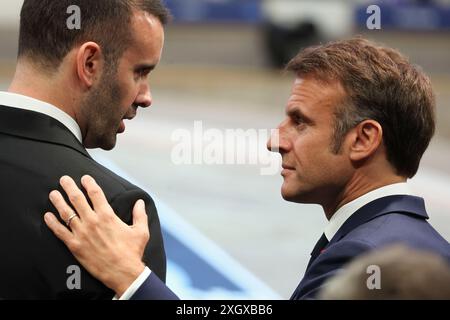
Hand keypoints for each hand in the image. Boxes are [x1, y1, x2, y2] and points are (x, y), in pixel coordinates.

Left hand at [44, 175, 149, 296]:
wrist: (122, 272)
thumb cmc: (132, 252)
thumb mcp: (141, 231)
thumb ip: (140, 214)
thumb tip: (140, 202)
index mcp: (107, 216)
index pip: (95, 194)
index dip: (89, 183)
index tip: (84, 178)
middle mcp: (92, 221)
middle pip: (77, 199)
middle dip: (69, 187)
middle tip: (63, 179)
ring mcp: (82, 233)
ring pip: (66, 213)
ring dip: (58, 201)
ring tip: (53, 194)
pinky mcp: (75, 245)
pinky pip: (60, 232)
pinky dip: (52, 223)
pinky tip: (47, 216)